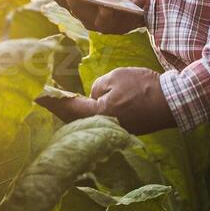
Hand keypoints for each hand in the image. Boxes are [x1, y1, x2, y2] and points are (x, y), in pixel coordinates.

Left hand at [38, 66, 174, 134]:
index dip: (50, 101)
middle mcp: (105, 127)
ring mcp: (116, 131)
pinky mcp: (125, 129)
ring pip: (88, 122)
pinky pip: (101, 122)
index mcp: (100, 114)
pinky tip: (86, 107)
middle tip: (44, 98)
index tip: (35, 96)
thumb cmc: (144, 87)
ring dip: (74, 113)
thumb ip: (98, 87)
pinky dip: (90, 114)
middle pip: (75, 120)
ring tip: (61, 102)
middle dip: (60, 109)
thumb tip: (94, 96)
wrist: (173, 102)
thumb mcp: (116, 78)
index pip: (68, 108)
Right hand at [49, 0, 143, 34]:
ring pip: (110, 20)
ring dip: (108, 13)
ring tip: (106, 5)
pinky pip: (137, 13)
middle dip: (83, 9)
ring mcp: (115, 24)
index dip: (68, 3)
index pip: (73, 8)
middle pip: (87, 17)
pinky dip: (140, 2)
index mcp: (82, 13)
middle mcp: (96, 23)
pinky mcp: (134, 20)